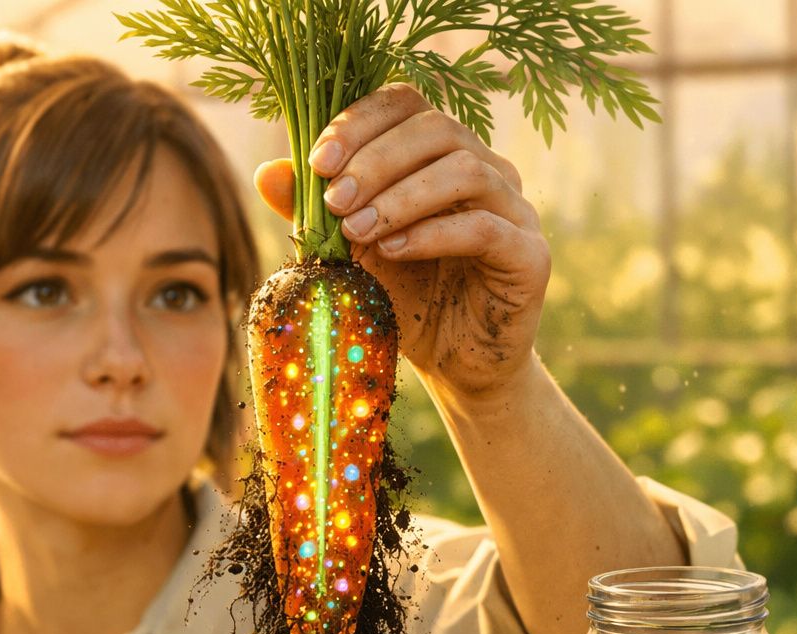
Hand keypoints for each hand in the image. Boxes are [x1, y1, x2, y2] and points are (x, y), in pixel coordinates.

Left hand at [255, 83, 550, 401]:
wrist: (454, 367)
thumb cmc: (405, 299)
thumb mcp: (349, 252)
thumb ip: (313, 214)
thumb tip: (266, 174)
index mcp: (443, 155)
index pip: (407, 104)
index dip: (360, 122)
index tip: (318, 162)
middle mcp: (487, 170)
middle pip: (437, 128)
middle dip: (375, 161)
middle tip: (334, 201)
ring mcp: (516, 209)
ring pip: (464, 170)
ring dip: (401, 195)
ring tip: (358, 230)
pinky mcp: (530, 256)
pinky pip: (485, 228)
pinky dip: (432, 234)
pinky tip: (393, 250)